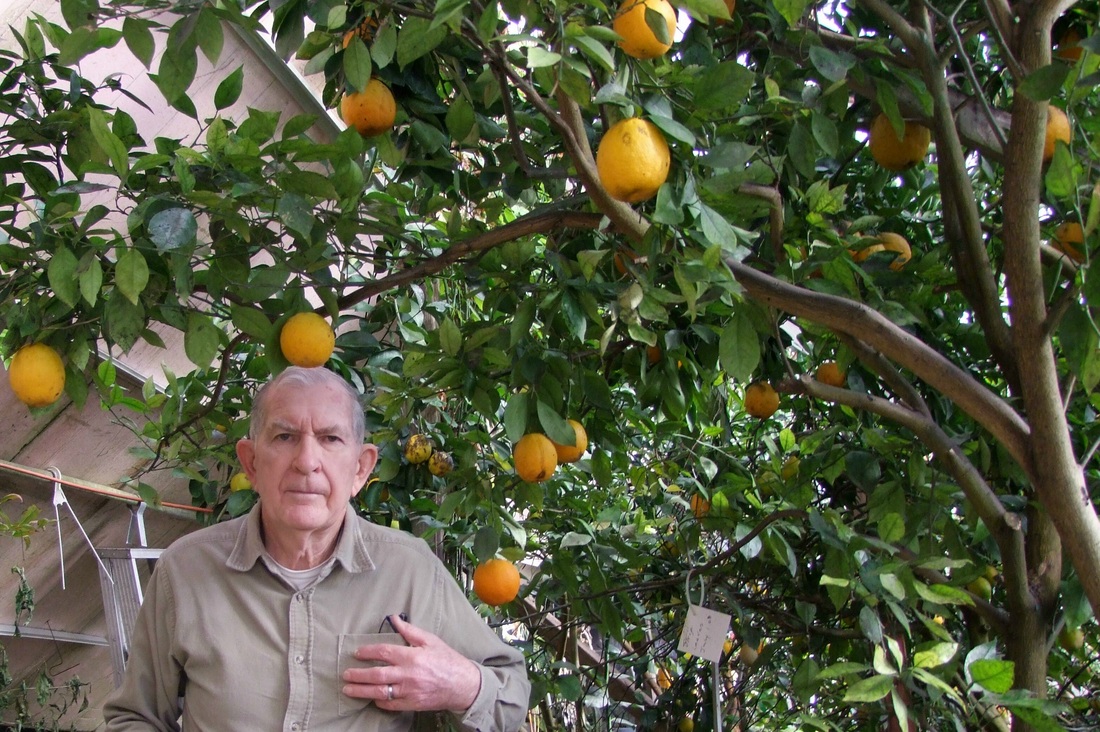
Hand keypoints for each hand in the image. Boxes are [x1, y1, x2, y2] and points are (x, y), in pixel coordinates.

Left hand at [341, 614, 481, 712]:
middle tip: (345, 674)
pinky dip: (379, 701)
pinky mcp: (411, 704)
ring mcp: (408, 691)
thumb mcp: (430, 640)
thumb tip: (394, 618)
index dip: (367, 652)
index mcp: (412, 656)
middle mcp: (408, 675)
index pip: (383, 652)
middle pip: (376, 675)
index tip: (357, 653)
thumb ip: (410, 630)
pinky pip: (390, 704)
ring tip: (348, 689)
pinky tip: (371, 698)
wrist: (463, 685)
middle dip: (358, 675)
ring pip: (379, 692)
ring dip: (361, 691)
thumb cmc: (447, 660)